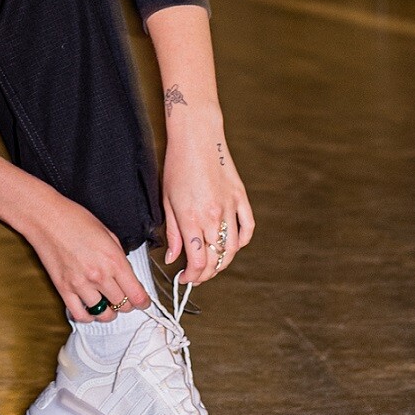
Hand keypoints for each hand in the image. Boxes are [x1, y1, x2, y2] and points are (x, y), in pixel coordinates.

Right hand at [16, 187, 150, 324]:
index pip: (136, 294)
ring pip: (104, 314)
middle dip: (127, 303)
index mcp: (113, 259)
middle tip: (123, 298)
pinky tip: (90, 308)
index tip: (143, 302)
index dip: (144, 302)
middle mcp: (99, 275)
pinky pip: (81, 315)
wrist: (46, 217)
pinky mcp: (64, 289)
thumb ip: (118, 256)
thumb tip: (126, 274)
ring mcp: (81, 284)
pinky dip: (88, 317)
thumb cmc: (74, 218)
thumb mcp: (107, 233)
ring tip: (106, 303)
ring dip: (108, 311)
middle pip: (123, 305)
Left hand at [162, 106, 254, 287]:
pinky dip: (241, 242)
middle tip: (197, 275)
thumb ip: (172, 232)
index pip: (198, 262)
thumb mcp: (167, 200)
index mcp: (191, 218)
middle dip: (206, 274)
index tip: (185, 277)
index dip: (192, 276)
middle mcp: (213, 217)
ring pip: (232, 249)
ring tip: (212, 265)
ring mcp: (230, 208)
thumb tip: (173, 257)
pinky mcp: (241, 198)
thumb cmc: (178, 165)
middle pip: (215, 260)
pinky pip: (247, 228)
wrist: (197, 137)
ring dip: (223, 263)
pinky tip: (231, 245)